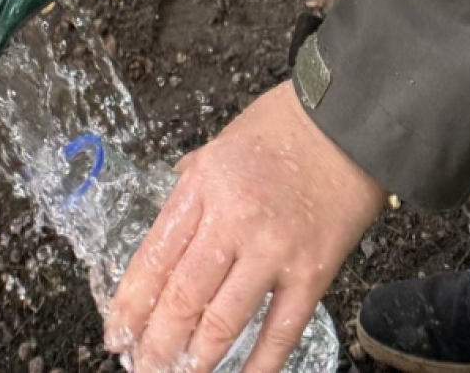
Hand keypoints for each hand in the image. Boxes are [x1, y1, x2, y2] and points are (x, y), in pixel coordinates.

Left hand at [103, 83, 385, 371]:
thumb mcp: (220, 143)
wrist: (352, 121)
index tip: (117, 333)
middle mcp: (232, 220)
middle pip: (182, 297)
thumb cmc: (288, 125)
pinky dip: (260, 363)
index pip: (153, 258)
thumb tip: (171, 221)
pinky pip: (281, 328)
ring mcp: (273, 249)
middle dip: (156, 342)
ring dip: (197, 359)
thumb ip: (192, 185)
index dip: (130, 304)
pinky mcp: (313, 270)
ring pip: (223, 320)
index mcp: (202, 187)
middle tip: (145, 366)